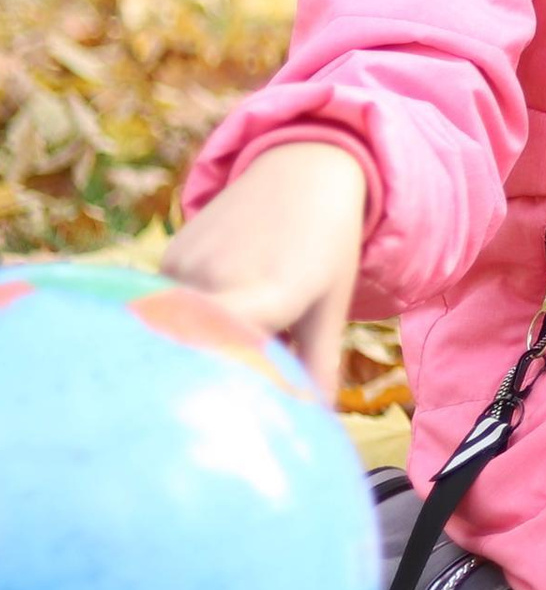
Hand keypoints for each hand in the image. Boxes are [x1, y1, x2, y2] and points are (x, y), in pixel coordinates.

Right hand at [161, 140, 367, 389]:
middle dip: (213, 368)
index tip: (225, 407)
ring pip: (184, 326)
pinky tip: (224, 291)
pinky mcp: (171, 254)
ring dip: (206, 336)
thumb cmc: (329, 244)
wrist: (306, 169)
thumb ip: (318, 362)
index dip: (225, 383)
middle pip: (203, 348)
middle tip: (230, 383)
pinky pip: (170, 302)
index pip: (230, 356)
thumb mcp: (331, 304)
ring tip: (246, 321)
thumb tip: (313, 420)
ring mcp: (189, 264)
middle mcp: (222, 277)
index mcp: (271, 293)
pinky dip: (192, 311)